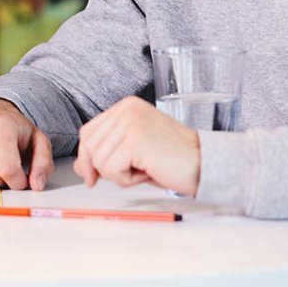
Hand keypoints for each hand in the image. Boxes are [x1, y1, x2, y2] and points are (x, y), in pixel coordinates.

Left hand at [74, 96, 200, 195]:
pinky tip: (149, 172)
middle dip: (103, 168)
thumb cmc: (174, 160)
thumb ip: (105, 154)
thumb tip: (79, 167)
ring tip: (145, 169)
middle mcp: (126, 109)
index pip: (88, 132)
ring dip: (119, 175)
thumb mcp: (133, 153)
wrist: (207, 165)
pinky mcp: (135, 140)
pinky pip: (111, 169)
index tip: (94, 176)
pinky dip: (127, 180)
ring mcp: (130, 122)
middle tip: (131, 174)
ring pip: (98, 160)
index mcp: (126, 106)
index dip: (87, 157)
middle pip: (89, 145)